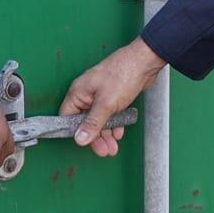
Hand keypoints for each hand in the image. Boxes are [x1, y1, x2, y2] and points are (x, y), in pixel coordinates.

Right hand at [61, 38, 164, 156]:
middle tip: (104, 150)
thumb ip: (92, 123)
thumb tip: (80, 138)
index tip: (85, 144)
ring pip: (98, 120)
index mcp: (78, 92)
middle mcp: (87, 94)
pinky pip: (109, 114)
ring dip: (106, 134)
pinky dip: (114, 124)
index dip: (75, 132)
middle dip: (95, 137)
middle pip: (85, 121)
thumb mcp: (106, 104)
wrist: (145, 62)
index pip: (68, 117)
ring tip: (113, 147)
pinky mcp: (113, 96)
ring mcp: (100, 95)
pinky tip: (118, 133)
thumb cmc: (123, 74)